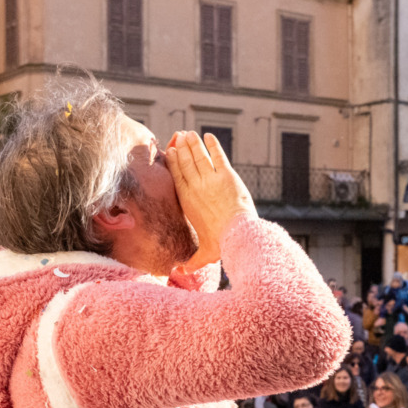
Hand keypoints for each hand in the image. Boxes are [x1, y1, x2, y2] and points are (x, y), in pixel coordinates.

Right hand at [163, 130, 255, 273]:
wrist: (237, 232)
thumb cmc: (220, 243)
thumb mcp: (205, 253)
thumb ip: (192, 261)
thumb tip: (180, 273)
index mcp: (187, 200)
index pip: (176, 175)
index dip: (173, 161)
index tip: (170, 150)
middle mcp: (195, 186)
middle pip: (185, 161)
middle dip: (181, 147)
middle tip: (180, 136)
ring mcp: (210, 179)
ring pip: (198, 155)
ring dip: (193, 143)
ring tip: (190, 134)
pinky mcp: (226, 174)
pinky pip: (217, 155)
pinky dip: (212, 144)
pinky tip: (209, 136)